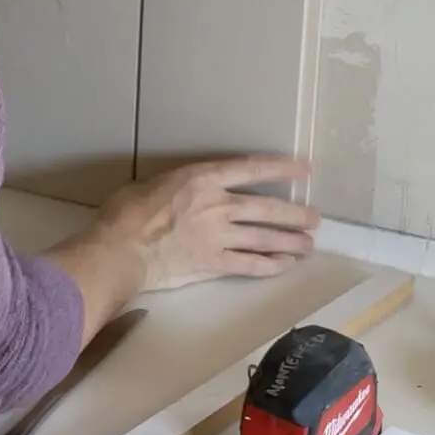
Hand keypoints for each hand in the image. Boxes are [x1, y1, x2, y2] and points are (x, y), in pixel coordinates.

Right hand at [91, 158, 318, 291]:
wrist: (121, 251)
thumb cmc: (127, 213)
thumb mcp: (153, 183)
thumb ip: (179, 185)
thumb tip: (184, 192)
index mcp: (203, 179)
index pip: (251, 170)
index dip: (280, 169)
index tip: (303, 170)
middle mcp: (218, 206)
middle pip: (266, 208)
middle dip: (293, 214)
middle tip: (313, 219)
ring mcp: (219, 237)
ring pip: (264, 238)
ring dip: (289, 241)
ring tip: (307, 244)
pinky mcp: (214, 264)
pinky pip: (250, 265)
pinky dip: (270, 265)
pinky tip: (285, 265)